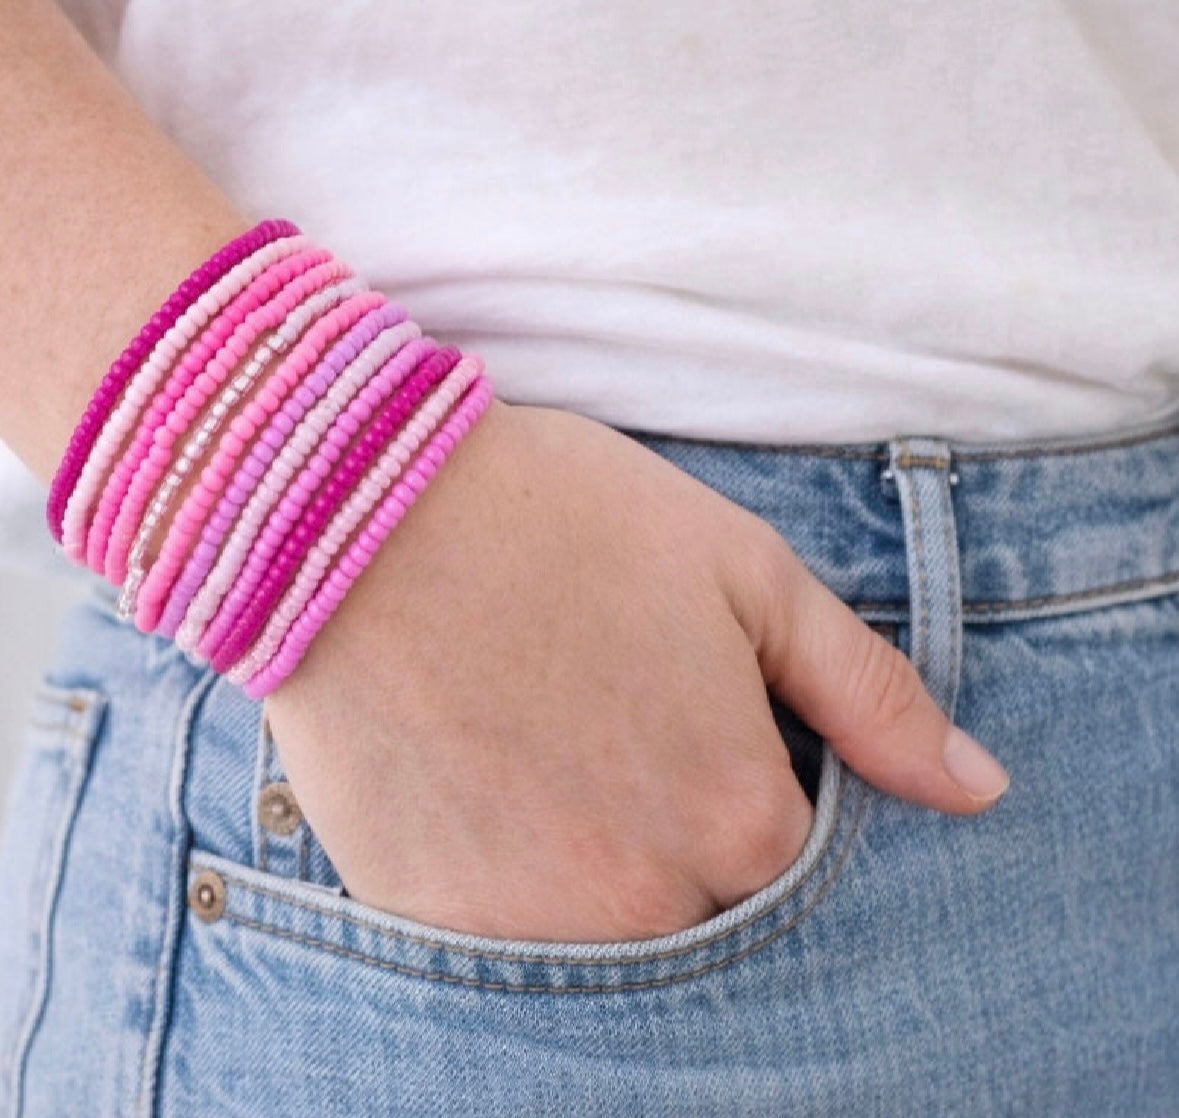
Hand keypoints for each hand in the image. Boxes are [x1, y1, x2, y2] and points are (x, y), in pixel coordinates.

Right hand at [263, 401, 1007, 941]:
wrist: (364, 512)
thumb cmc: (564, 523)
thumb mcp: (748, 576)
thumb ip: (869, 695)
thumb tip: (977, 789)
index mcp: (739, 815)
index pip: (795, 858)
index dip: (748, 782)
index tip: (691, 721)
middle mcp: (643, 896)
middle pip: (703, 908)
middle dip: (675, 829)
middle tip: (609, 731)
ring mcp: (530, 923)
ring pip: (606, 932)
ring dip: (592, 860)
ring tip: (542, 747)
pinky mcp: (430, 919)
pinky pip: (501, 936)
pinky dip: (506, 874)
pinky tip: (480, 778)